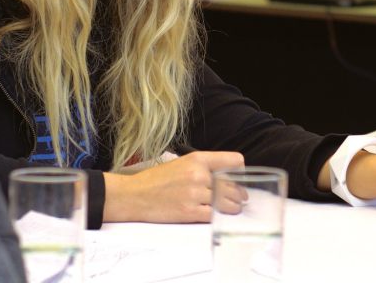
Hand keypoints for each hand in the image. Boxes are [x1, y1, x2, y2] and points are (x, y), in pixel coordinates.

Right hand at [103, 151, 244, 222]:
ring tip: (235, 208)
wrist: (134, 196)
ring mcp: (195, 194)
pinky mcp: (190, 212)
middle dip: (239, 193)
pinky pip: (214, 215)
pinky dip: (219, 216)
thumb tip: (225, 177)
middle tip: (241, 198)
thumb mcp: (181, 164)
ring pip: (226, 202)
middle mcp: (198, 174)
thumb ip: (203, 168)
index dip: (240, 170)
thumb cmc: (156, 180)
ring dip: (233, 207)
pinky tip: (220, 216)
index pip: (233, 161)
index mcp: (197, 159)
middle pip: (232, 185)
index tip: (240, 177)